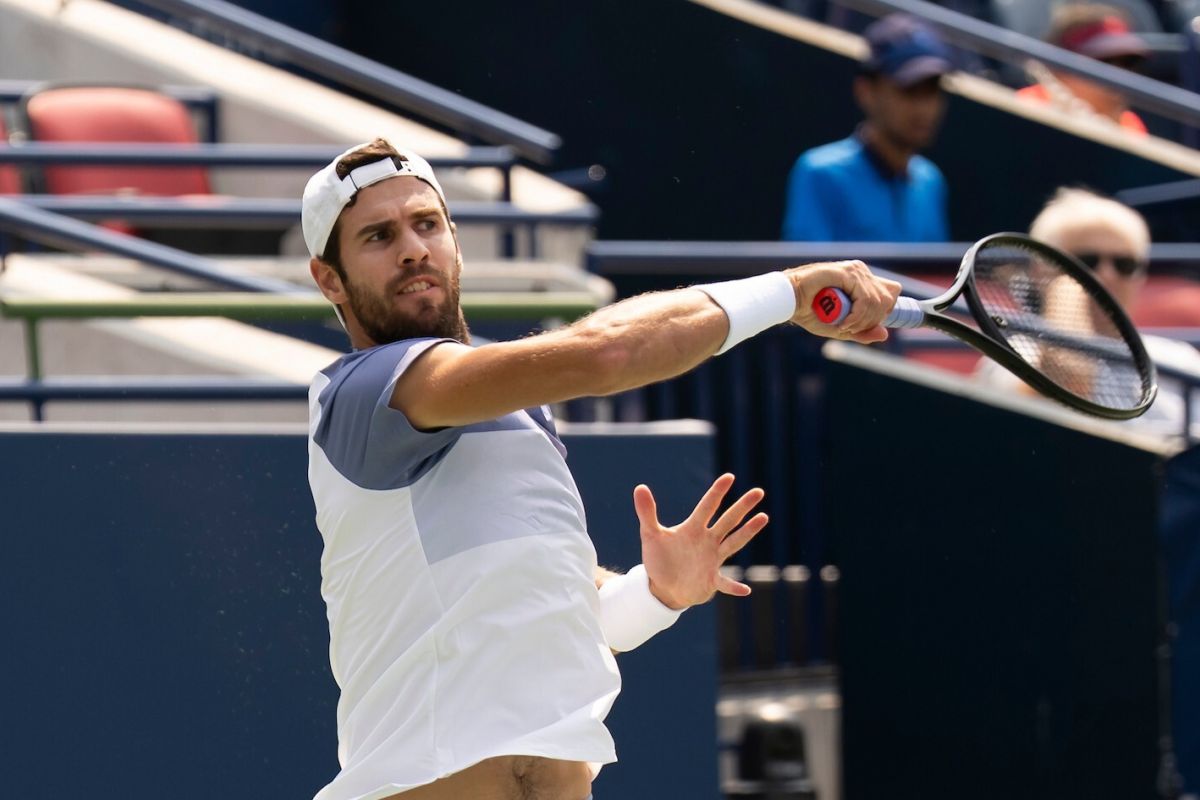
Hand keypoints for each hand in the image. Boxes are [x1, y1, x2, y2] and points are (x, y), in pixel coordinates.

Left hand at [634, 473, 767, 609]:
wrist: (663, 587)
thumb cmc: (660, 558)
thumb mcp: (650, 535)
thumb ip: (647, 512)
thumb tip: (639, 487)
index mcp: (693, 529)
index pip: (707, 507)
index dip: (717, 492)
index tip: (729, 477)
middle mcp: (707, 541)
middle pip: (728, 520)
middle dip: (742, 506)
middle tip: (759, 491)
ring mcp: (713, 560)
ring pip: (734, 543)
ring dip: (748, 532)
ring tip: (764, 517)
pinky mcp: (711, 580)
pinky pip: (725, 583)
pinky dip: (734, 586)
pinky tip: (745, 589)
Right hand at [785, 260, 901, 343]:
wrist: (788, 302)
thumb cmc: (810, 313)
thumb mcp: (841, 328)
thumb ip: (862, 332)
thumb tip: (885, 334)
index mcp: (863, 280)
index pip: (892, 292)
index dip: (886, 310)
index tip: (868, 324)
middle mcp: (862, 272)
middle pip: (888, 299)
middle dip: (872, 320)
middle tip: (850, 328)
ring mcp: (855, 271)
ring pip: (877, 301)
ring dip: (862, 321)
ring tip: (843, 326)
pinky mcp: (847, 272)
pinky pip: (864, 299)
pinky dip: (856, 316)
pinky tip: (843, 323)